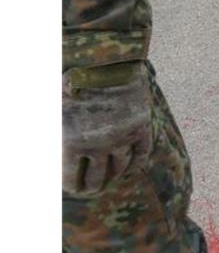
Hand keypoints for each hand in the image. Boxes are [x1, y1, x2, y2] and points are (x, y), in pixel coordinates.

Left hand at [62, 65, 153, 195]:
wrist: (105, 62)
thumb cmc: (71, 80)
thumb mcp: (52, 107)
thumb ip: (52, 129)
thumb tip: (44, 147)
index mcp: (71, 142)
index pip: (71, 177)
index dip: (72, 186)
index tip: (74, 190)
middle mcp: (97, 145)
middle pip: (97, 177)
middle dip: (93, 186)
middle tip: (92, 190)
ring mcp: (121, 138)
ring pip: (119, 168)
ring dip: (114, 176)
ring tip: (110, 180)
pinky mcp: (140, 128)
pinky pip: (141, 155)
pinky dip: (137, 165)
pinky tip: (132, 170)